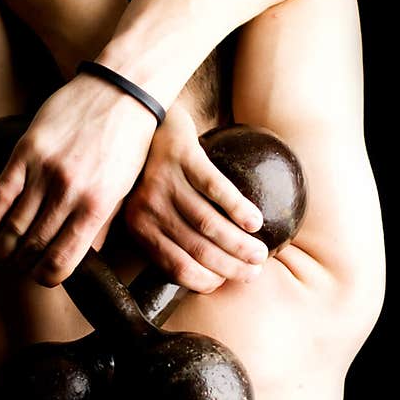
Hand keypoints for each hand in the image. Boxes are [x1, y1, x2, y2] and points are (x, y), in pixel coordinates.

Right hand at [0, 72, 157, 285]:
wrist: (121, 92)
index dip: (46, 276)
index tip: (40, 276)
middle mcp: (69, 192)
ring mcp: (45, 170)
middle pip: (33, 245)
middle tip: (14, 266)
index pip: (63, 259)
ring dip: (0, 247)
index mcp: (96, 207)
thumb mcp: (122, 190)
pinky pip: (0, 192)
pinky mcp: (27, 150)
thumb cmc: (126, 142)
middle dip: (20, 264)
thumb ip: (101, 224)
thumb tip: (83, 256)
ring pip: (12, 224)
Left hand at [124, 104, 268, 292]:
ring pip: (208, 223)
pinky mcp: (184, 155)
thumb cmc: (149, 172)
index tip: (227, 283)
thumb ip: (160, 238)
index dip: (207, 281)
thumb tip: (197, 275)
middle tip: (254, 272)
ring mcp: (165, 180)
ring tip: (261, 253)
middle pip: (197, 249)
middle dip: (231, 267)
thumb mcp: (142, 208)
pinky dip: (238, 208)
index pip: (177, 267)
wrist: (145, 117)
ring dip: (239, 244)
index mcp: (139, 228)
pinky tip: (255, 221)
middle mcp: (148, 207)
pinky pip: (215, 188)